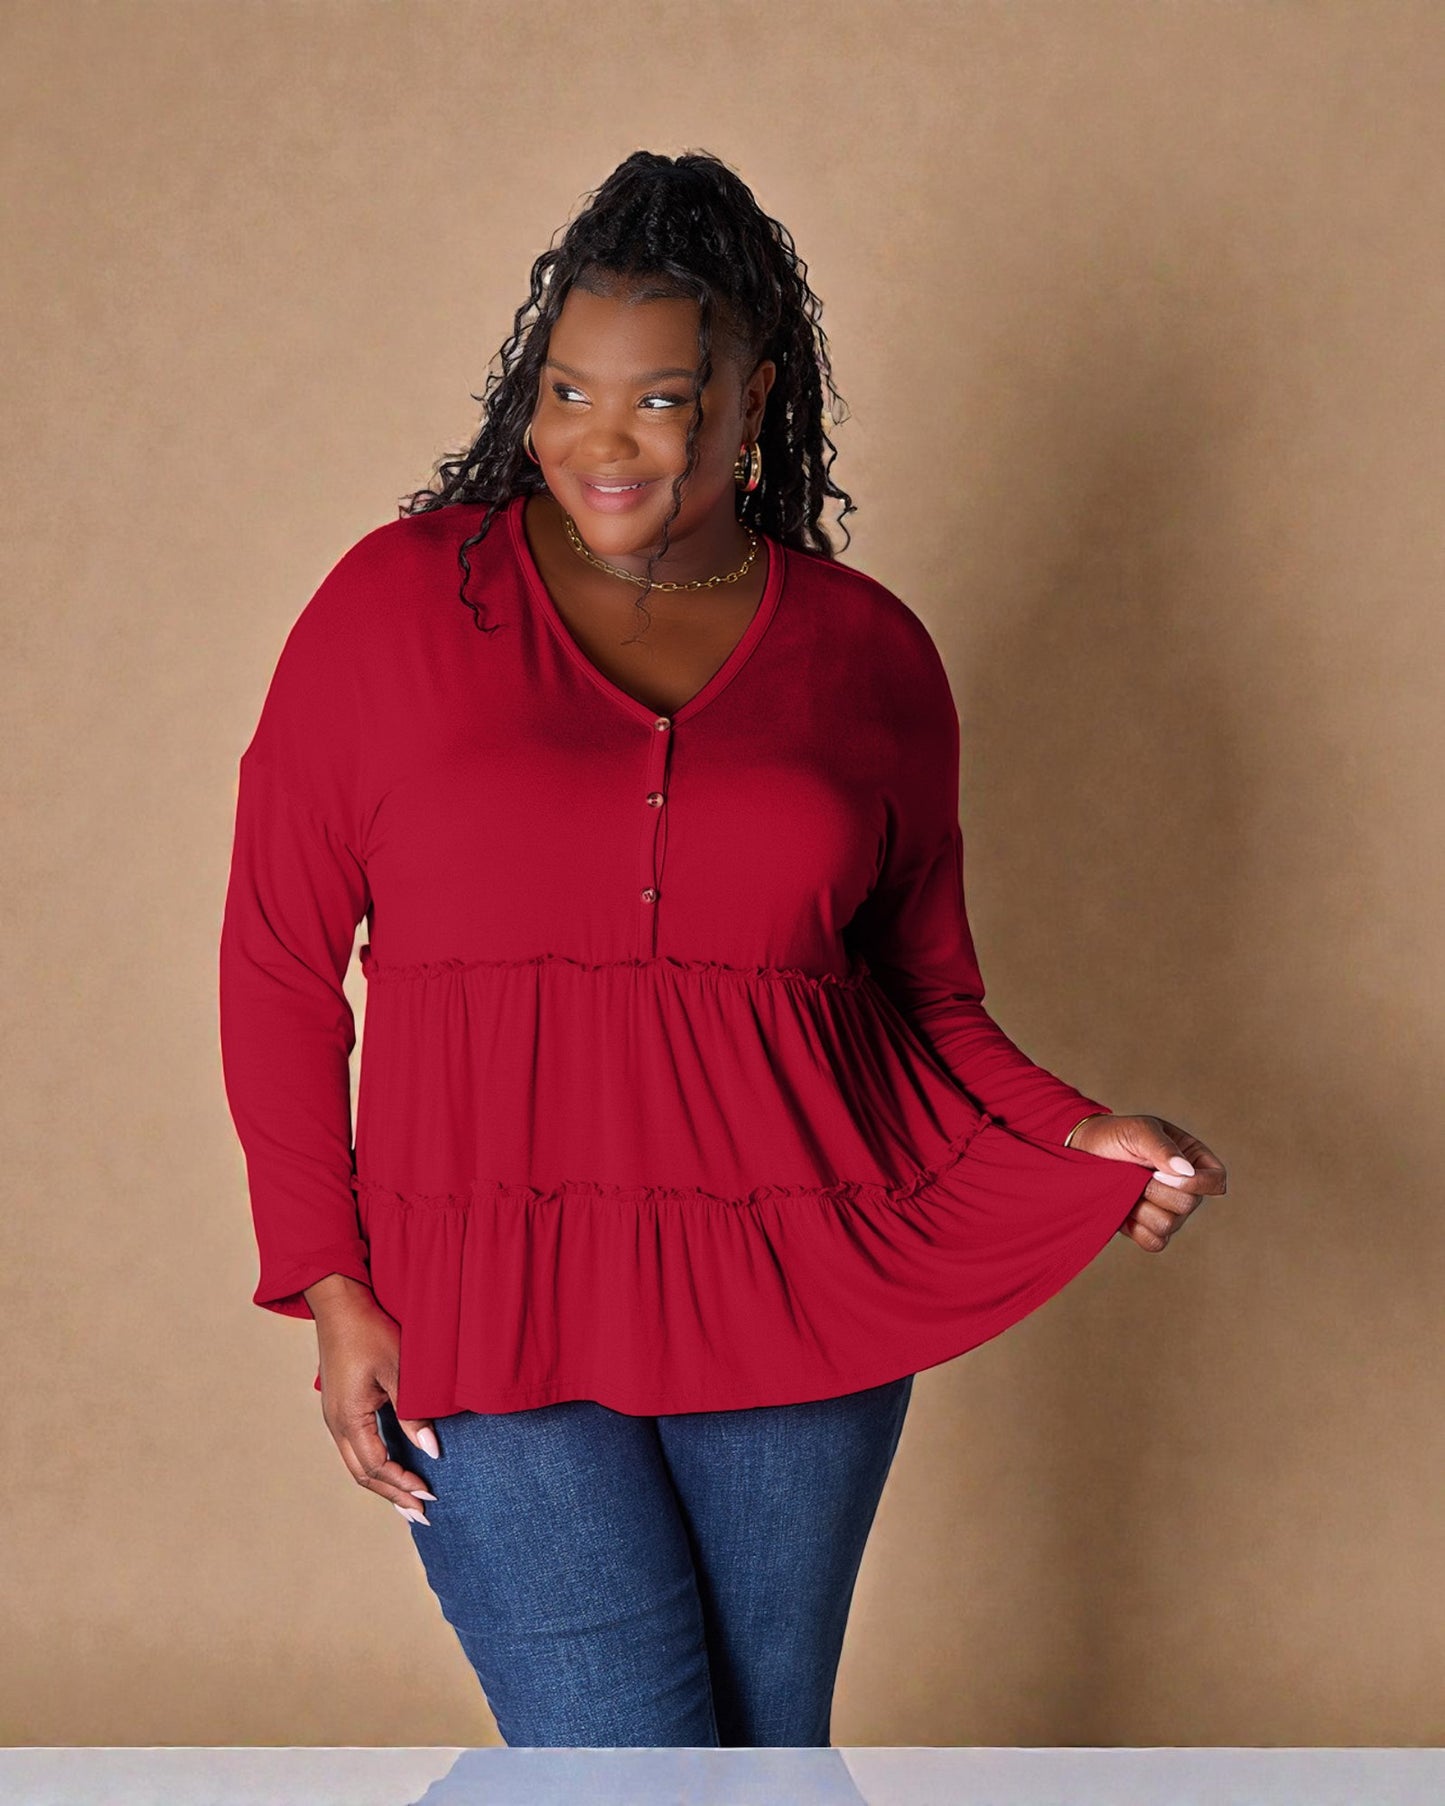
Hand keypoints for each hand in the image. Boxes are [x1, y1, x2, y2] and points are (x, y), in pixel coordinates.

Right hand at [305, 1278, 441, 1523]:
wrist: (341, 1302)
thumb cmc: (369, 1331)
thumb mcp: (398, 1370)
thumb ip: (413, 1413)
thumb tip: (432, 1450)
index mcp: (348, 1418)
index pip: (378, 1466)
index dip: (404, 1484)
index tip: (430, 1495)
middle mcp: (336, 1423)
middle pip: (363, 1474)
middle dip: (393, 1495)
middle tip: (421, 1514)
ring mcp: (335, 1415)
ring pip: (357, 1463)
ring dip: (383, 1483)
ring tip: (408, 1500)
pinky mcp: (340, 1406)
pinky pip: (355, 1447)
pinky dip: (375, 1463)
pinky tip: (392, 1466)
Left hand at [1067, 1114, 1226, 1252]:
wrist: (1082, 1153)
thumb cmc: (1114, 1136)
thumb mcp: (1138, 1130)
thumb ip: (1162, 1147)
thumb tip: (1185, 1171)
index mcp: (1192, 1160)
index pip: (1216, 1180)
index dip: (1196, 1183)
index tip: (1160, 1173)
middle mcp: (1187, 1189)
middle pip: (1188, 1205)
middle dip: (1155, 1190)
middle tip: (1135, 1174)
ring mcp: (1170, 1212)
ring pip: (1168, 1225)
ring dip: (1141, 1207)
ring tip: (1128, 1189)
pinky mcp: (1150, 1229)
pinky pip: (1155, 1242)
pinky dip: (1136, 1228)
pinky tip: (1124, 1209)